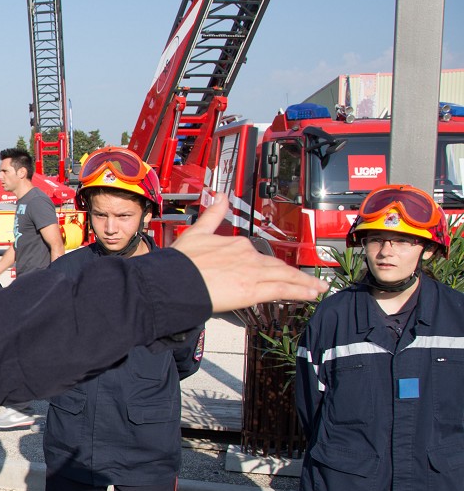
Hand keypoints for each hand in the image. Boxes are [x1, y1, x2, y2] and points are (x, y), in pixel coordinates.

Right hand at [171, 192, 326, 311]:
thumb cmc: (181, 261)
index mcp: (236, 244)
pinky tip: (311, 294)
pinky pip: (282, 289)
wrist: (174, 280)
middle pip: (277, 266)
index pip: (258, 256)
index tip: (277, 270)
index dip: (269, 265)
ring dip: (303, 283)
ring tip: (316, 289)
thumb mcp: (196, 232)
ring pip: (285, 277)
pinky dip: (300, 291)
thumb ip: (212, 215)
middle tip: (310, 282)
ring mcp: (252, 273)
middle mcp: (247, 256)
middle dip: (295, 274)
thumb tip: (220, 196)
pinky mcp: (253, 290)